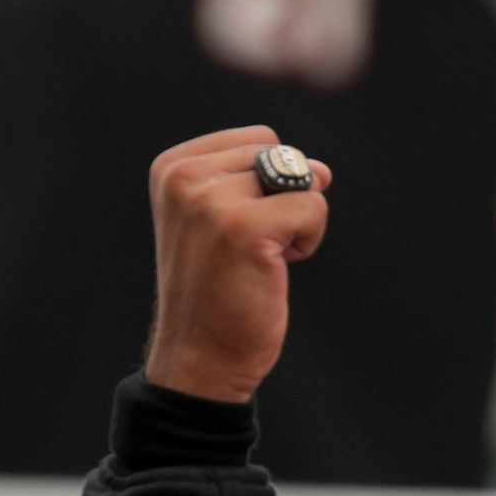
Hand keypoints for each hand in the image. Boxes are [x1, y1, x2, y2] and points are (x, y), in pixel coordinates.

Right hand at [143, 125, 332, 402]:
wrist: (200, 356)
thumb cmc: (221, 290)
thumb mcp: (230, 219)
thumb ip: (267, 181)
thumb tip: (321, 170)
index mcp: (173, 167)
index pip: (259, 139)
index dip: (269, 184)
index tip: (236, 229)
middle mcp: (184, 176)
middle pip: (281, 154)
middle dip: (284, 200)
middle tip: (251, 248)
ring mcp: (211, 200)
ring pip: (301, 180)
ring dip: (298, 222)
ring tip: (260, 259)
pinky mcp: (244, 228)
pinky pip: (313, 207)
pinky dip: (308, 240)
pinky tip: (274, 268)